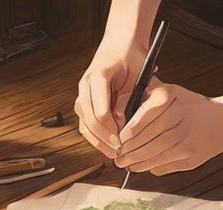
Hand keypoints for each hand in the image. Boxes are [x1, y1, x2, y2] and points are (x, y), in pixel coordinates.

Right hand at [74, 41, 147, 158]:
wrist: (121, 44)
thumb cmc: (133, 57)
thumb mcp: (140, 75)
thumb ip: (134, 99)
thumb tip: (127, 125)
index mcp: (99, 75)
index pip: (100, 110)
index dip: (111, 129)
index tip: (123, 141)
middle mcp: (86, 84)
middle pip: (89, 119)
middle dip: (104, 138)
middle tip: (118, 151)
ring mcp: (82, 92)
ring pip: (84, 122)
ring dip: (97, 140)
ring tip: (112, 152)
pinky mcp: (84, 99)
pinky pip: (85, 122)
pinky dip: (94, 136)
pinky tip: (106, 145)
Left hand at [114, 81, 222, 174]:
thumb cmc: (188, 107)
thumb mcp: (170, 94)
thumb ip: (146, 101)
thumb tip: (117, 122)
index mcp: (170, 99)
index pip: (140, 120)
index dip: (126, 134)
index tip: (118, 140)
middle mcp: (179, 118)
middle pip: (145, 141)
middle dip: (127, 152)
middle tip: (118, 157)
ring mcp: (186, 139)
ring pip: (152, 156)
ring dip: (135, 163)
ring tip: (126, 164)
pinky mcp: (191, 157)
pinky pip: (164, 166)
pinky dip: (150, 167)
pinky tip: (142, 166)